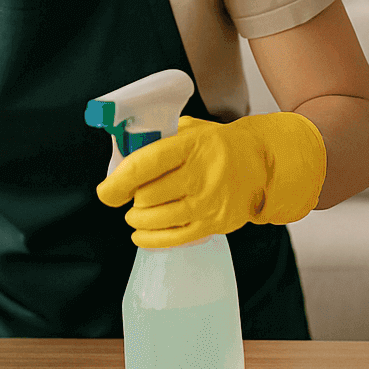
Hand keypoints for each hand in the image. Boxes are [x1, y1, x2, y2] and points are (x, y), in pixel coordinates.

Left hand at [95, 113, 326, 248]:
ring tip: (136, 212)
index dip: (119, 181)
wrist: (261, 163)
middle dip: (130, 198)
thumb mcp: (190, 130)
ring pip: (157, 219)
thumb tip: (121, 157)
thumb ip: (158, 140)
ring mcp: (210, 203)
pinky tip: (139, 234)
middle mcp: (202, 175)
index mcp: (193, 145)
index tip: (106, 191)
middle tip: (130, 195)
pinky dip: (150, 238)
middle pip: (148, 195)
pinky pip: (174, 238)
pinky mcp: (214, 224)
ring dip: (138, 218)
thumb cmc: (217, 145)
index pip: (146, 164)